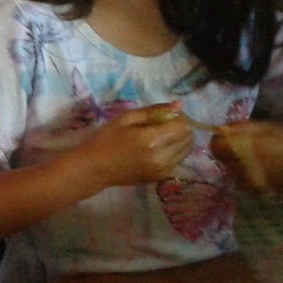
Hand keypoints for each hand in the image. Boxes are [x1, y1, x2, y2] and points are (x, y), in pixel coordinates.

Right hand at [73, 102, 195, 189]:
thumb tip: (178, 105)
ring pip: (187, 150)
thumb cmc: (105, 139)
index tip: (166, 114)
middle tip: (164, 124)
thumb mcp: (125, 118)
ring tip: (162, 136)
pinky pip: (178, 160)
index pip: (183, 125)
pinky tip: (159, 148)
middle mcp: (161, 157)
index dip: (179, 117)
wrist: (94, 168)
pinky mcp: (161, 177)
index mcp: (151, 140)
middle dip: (181, 127)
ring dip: (180, 140)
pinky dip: (174, 151)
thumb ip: (153, 111)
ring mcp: (163, 170)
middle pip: (188, 138)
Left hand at [210, 120, 282, 194]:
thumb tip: (220, 129)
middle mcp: (247, 167)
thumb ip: (243, 128)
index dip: (219, 140)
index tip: (227, 137)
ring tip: (256, 159)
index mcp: (250, 148)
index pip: (216, 147)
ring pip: (231, 173)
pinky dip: (246, 177)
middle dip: (228, 152)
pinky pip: (242, 183)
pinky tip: (261, 171)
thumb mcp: (270, 128)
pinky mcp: (259, 193)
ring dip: (236, 165)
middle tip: (245, 147)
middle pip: (222, 160)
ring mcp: (252, 182)